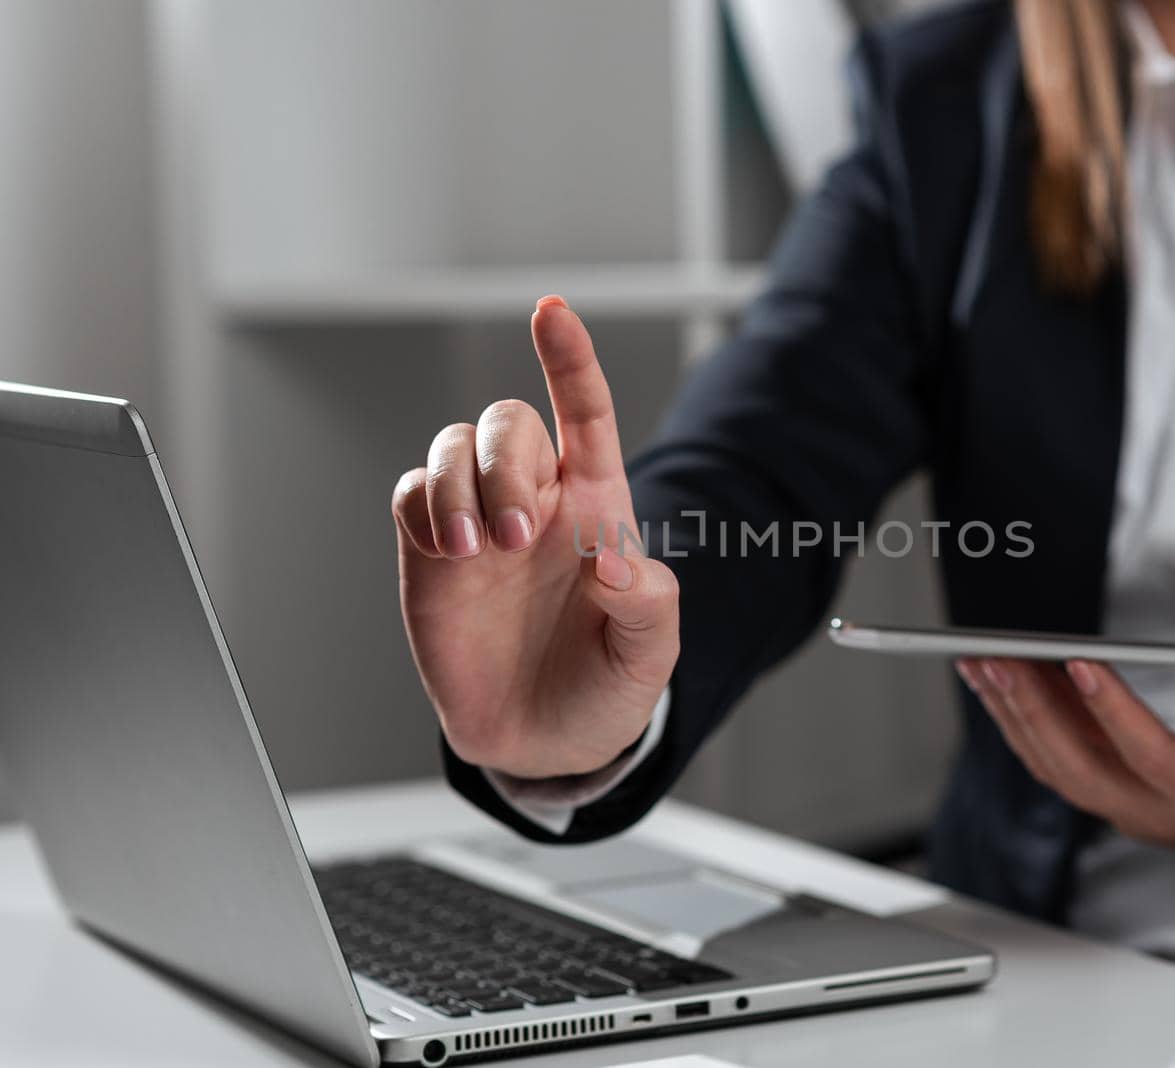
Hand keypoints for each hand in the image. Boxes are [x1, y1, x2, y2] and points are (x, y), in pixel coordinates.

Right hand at [392, 296, 678, 779]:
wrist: (544, 741)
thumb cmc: (605, 685)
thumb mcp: (649, 654)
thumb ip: (646, 604)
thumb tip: (612, 559)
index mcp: (597, 506)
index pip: (586, 413)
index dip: (570, 359)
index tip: (550, 312)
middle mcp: (535, 500)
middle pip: (507, 422)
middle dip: (504, 463)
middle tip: (516, 538)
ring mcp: (479, 522)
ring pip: (452, 446)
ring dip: (460, 484)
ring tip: (479, 549)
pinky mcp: (430, 552)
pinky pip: (411, 495)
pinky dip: (424, 505)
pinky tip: (450, 551)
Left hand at [958, 657, 1174, 911]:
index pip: (1153, 756)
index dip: (1114, 711)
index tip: (1078, 662)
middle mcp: (1163, 815)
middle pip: (1081, 766)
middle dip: (1033, 712)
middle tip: (995, 657)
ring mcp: (1134, 813)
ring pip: (1057, 770)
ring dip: (1015, 718)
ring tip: (980, 663)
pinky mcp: (1119, 801)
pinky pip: (1058, 768)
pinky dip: (1024, 729)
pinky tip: (1001, 687)